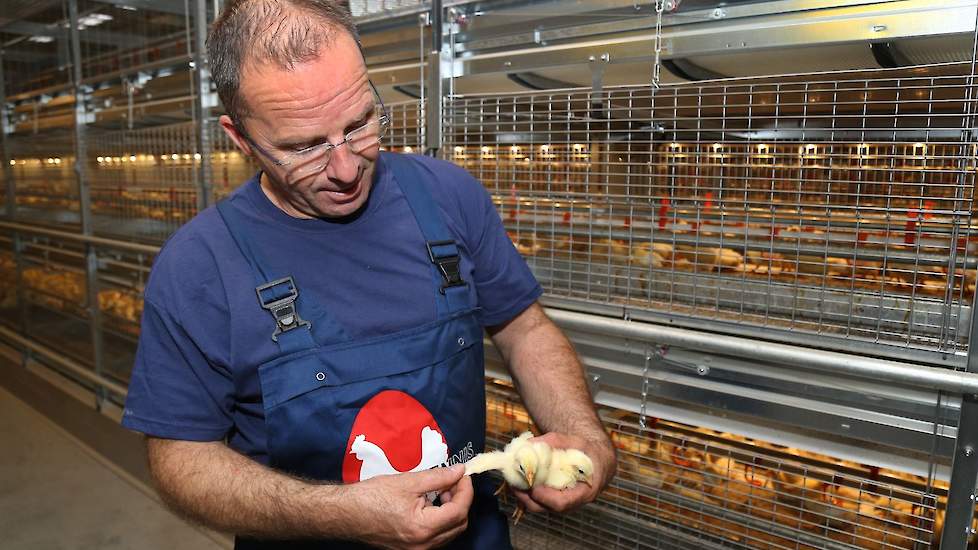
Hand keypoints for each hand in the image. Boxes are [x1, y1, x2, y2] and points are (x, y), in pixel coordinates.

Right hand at [348, 464, 473, 549]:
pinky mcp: (410, 549)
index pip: (459, 510)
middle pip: (458, 524)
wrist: (346, 513)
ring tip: (441, 491)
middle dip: (460, 500)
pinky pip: (436, 537)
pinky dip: (440, 520)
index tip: (463, 474)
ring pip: (449, 532)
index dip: (465, 490)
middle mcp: (422, 545)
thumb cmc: (372, 496)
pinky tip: (430, 504)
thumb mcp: (409, 482)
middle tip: (452, 481)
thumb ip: (439, 477)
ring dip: (451, 511)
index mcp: (423, 528)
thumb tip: (459, 471)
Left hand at [511, 431, 616, 514]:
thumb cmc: (588, 452)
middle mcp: (572, 502)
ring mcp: (562, 503)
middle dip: (526, 497)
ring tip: (512, 479)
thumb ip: (555, 441)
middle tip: (513, 482)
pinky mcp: (554, 500)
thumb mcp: (577, 442)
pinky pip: (537, 501)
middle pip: (545, 508)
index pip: (561, 503)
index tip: (532, 486)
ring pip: (539, 506)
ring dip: (523, 495)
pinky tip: (518, 479)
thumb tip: (529, 443)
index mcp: (584, 492)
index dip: (545, 497)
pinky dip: (526, 492)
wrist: (597, 461)